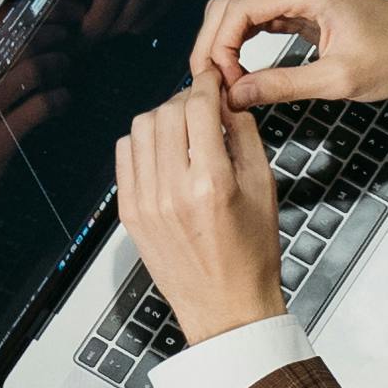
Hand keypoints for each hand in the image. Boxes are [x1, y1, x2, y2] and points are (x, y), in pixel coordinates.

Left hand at [112, 79, 289, 342]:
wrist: (226, 308)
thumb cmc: (251, 254)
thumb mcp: (263, 187)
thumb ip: (244, 136)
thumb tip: (226, 100)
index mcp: (212, 183)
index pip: (199, 108)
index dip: (207, 84)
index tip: (213, 79)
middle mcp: (173, 191)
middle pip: (166, 112)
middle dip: (186, 99)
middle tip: (202, 104)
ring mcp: (145, 203)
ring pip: (140, 129)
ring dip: (162, 117)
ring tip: (181, 127)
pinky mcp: (130, 214)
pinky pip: (124, 156)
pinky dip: (141, 143)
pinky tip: (161, 150)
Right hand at [191, 0, 387, 111]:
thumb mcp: (338, 79)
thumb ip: (282, 86)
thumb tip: (235, 96)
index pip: (236, 11)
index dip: (216, 49)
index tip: (217, 85)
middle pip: (230, 6)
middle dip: (212, 46)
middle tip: (207, 87)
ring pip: (240, 12)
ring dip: (224, 45)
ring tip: (222, 84)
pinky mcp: (302, 7)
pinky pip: (259, 20)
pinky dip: (242, 44)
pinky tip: (239, 72)